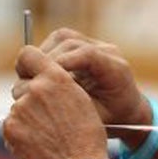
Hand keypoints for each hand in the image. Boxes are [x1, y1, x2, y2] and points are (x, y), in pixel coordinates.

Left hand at [4, 47, 109, 158]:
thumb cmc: (86, 137)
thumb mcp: (80, 99)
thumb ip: (58, 84)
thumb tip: (41, 80)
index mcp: (56, 77)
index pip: (27, 54)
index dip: (27, 64)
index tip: (29, 73)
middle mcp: (35, 89)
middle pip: (20, 85)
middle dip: (29, 98)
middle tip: (45, 117)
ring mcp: (20, 109)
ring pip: (17, 108)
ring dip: (26, 118)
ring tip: (46, 134)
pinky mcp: (10, 128)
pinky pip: (11, 125)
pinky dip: (20, 134)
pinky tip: (37, 144)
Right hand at [40, 28, 150, 143]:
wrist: (128, 110)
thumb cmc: (112, 120)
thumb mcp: (96, 120)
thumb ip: (75, 108)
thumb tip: (42, 99)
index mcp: (116, 70)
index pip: (87, 55)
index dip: (61, 64)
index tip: (43, 80)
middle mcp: (108, 51)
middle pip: (69, 43)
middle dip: (46, 60)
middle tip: (29, 79)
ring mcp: (97, 44)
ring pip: (62, 38)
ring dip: (42, 55)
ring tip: (31, 75)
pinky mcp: (84, 44)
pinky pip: (59, 40)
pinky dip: (45, 53)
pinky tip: (39, 71)